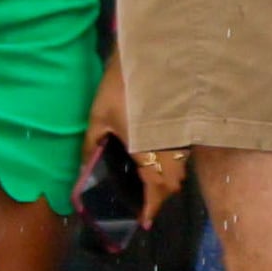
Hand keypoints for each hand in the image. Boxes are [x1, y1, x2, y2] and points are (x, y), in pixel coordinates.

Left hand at [86, 62, 185, 224]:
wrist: (153, 50)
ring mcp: (183, 136)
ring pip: (181, 168)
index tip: (144, 221)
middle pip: (172, 184)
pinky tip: (158, 154)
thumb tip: (84, 170)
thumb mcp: (98, 115)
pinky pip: (183, 152)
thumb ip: (91, 146)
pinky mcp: (187, 122)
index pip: (155, 190)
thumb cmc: (121, 85)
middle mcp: (171, 149)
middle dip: (160, 195)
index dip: (150, 208)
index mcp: (148, 151)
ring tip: (149, 177)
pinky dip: (174, 161)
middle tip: (144, 199)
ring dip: (168, 178)